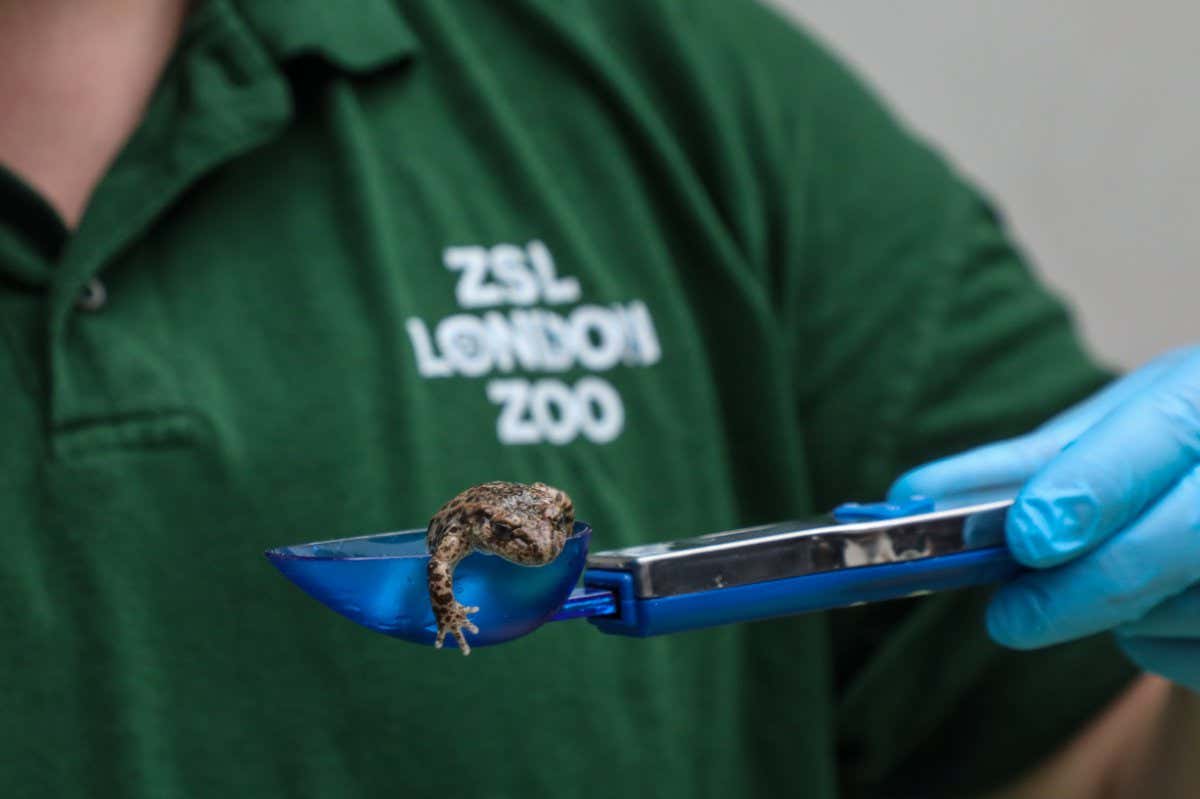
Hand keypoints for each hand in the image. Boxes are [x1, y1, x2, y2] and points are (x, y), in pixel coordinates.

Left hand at [888, 346, 1199, 690]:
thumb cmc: (1170, 454)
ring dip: (1121, 616)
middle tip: (1009, 618)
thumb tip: (915, 492)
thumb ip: (1025, 464)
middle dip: (1088, 584)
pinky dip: (1159, 646)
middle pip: (1187, 532)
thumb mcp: (1109, 433)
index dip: (1093, 488)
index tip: (1024, 539)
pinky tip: (1158, 608)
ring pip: (1191, 606)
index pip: (1163, 431)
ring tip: (1106, 585)